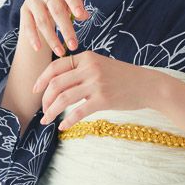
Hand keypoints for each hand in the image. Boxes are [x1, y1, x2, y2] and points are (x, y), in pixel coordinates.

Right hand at [20, 0, 89, 55]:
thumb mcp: (73, 0)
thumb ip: (79, 7)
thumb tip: (84, 15)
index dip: (74, 3)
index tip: (81, 16)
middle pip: (56, 9)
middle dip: (66, 29)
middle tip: (74, 45)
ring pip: (42, 20)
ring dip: (52, 38)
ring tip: (61, 52)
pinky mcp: (24, 9)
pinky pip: (28, 25)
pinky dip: (33, 38)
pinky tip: (38, 48)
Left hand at [33, 50, 157, 127]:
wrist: (148, 85)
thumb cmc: (124, 78)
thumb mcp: (101, 66)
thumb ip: (82, 71)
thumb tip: (59, 84)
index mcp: (87, 57)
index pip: (55, 67)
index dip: (41, 80)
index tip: (35, 91)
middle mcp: (90, 68)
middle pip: (56, 84)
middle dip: (45, 100)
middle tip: (44, 111)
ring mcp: (96, 84)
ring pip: (63, 99)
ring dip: (51, 111)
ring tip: (47, 120)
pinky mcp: (103, 99)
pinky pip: (78, 112)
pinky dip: (67, 121)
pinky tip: (63, 127)